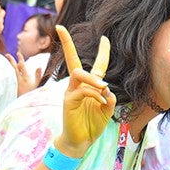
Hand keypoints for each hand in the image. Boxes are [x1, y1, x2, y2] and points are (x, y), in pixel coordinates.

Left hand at [4, 50, 42, 95]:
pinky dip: (7, 72)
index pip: (22, 66)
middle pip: (14, 67)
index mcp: (26, 78)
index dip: (20, 59)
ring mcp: (14, 83)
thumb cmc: (32, 94)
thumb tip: (39, 66)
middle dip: (11, 60)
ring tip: (4, 60)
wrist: (25, 103)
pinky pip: (9, 77)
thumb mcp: (37, 85)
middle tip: (7, 54)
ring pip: (10, 72)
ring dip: (8, 65)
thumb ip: (38, 76)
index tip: (18, 53)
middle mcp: (19, 79)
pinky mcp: (11, 86)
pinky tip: (5, 70)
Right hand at [53, 25, 114, 157]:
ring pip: (78, 73)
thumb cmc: (93, 125)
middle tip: (61, 28)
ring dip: (93, 78)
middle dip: (66, 43)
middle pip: (72, 60)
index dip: (102, 52)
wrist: (82, 141)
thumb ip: (109, 98)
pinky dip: (94, 95)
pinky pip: (82, 91)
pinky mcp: (68, 101)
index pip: (96, 65)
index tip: (105, 38)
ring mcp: (71, 92)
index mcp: (90, 86)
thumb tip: (106, 88)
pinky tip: (101, 103)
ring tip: (103, 87)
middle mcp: (78, 85)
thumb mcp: (107, 110)